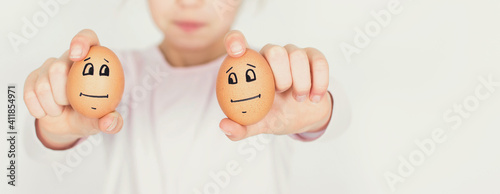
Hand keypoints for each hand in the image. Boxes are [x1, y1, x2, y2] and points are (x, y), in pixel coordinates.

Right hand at [23, 29, 123, 149]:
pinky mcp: (33, 78)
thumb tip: (110, 121)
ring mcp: (49, 67)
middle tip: (69, 105)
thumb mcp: (103, 119)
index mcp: (92, 60)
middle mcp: (69, 59)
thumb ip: (111, 121)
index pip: (88, 38)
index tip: (77, 56)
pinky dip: (39, 108)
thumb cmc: (89, 115)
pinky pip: (30, 93)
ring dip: (52, 105)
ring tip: (60, 110)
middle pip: (58, 67)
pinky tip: (45, 112)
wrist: (67, 125)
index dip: (81, 41)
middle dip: (62, 93)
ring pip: (43, 84)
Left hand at [219, 30, 332, 140]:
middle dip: (281, 75)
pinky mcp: (314, 57)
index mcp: (251, 66)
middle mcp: (271, 55)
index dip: (235, 40)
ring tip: (299, 99)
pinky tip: (314, 98)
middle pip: (274, 50)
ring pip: (297, 55)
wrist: (304, 119)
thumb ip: (240, 128)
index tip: (236, 51)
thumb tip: (224, 125)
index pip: (237, 42)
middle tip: (282, 93)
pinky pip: (318, 62)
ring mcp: (293, 54)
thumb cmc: (275, 116)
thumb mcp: (257, 125)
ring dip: (300, 82)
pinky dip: (319, 82)